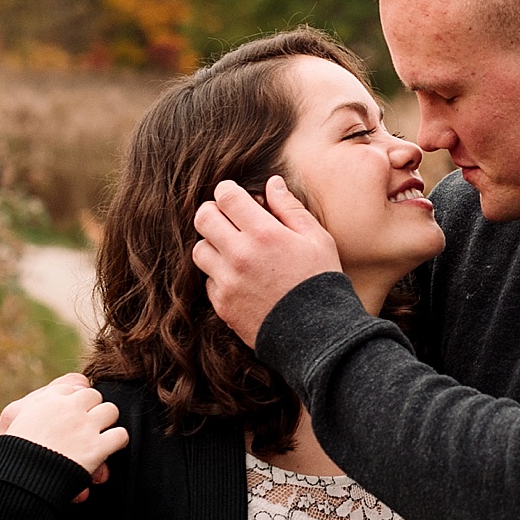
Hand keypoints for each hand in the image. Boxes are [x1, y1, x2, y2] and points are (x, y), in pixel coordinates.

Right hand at [0, 375, 128, 500]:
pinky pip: (121, 435)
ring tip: (97, 436)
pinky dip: (117, 443)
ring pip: (111, 411)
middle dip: (92, 409)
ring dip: (106, 424)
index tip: (72, 414)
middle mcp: (67, 407)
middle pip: (94, 395)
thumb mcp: (10, 418)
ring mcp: (84, 426)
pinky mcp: (96, 447)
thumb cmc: (11, 452)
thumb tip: (70, 387)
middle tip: (85, 426)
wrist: (17, 482)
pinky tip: (107, 450)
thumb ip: (36, 401)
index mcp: (46, 399)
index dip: (76, 401)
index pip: (75, 385)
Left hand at [191, 176, 341, 346]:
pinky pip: (208, 280)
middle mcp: (239, 255)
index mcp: (264, 233)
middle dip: (214, 212)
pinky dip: (219, 275)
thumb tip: (272, 183)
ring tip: (234, 249)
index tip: (235, 195)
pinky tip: (240, 278)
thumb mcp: (317, 239)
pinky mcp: (222, 305)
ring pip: (199, 250)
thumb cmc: (321, 282)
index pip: (225, 196)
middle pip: (203, 218)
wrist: (318, 335)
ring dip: (213, 244)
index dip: (228, 190)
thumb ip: (291, 208)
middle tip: (229, 219)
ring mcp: (227, 282)